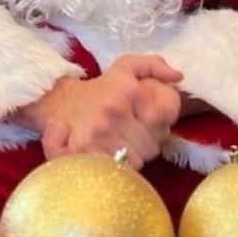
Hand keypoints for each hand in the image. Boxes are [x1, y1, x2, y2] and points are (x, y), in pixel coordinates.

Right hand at [14, 54, 183, 169]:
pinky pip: (120, 171)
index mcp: (128, 90)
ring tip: (121, 142)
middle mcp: (114, 111)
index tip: (149, 119)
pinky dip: (120, 168)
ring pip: (139, 160)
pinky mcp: (85, 154)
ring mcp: (99, 134)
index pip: (164, 117)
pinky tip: (112, 155)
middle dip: (148, 140)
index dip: (161, 122)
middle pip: (154, 143)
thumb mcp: (126, 67)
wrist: (59, 104)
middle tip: (133, 132)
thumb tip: (178, 76)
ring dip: (135, 155)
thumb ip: (154, 66)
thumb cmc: (100, 89)